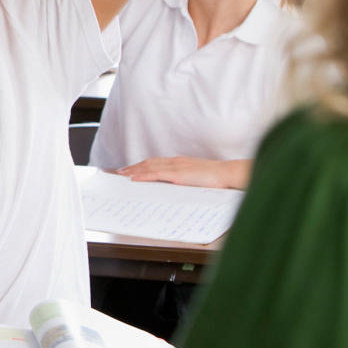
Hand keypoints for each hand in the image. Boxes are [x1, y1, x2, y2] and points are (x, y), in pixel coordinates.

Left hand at [118, 156, 240, 188]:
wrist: (228, 173)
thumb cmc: (216, 177)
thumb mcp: (198, 177)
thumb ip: (186, 179)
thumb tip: (178, 185)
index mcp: (180, 162)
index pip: (156, 162)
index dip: (143, 165)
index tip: (132, 168)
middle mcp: (176, 162)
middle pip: (149, 162)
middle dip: (134, 167)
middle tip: (120, 171)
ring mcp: (176, 167)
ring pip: (149, 167)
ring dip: (134, 170)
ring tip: (122, 174)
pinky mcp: (178, 175)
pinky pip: (156, 174)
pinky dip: (143, 175)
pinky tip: (134, 178)